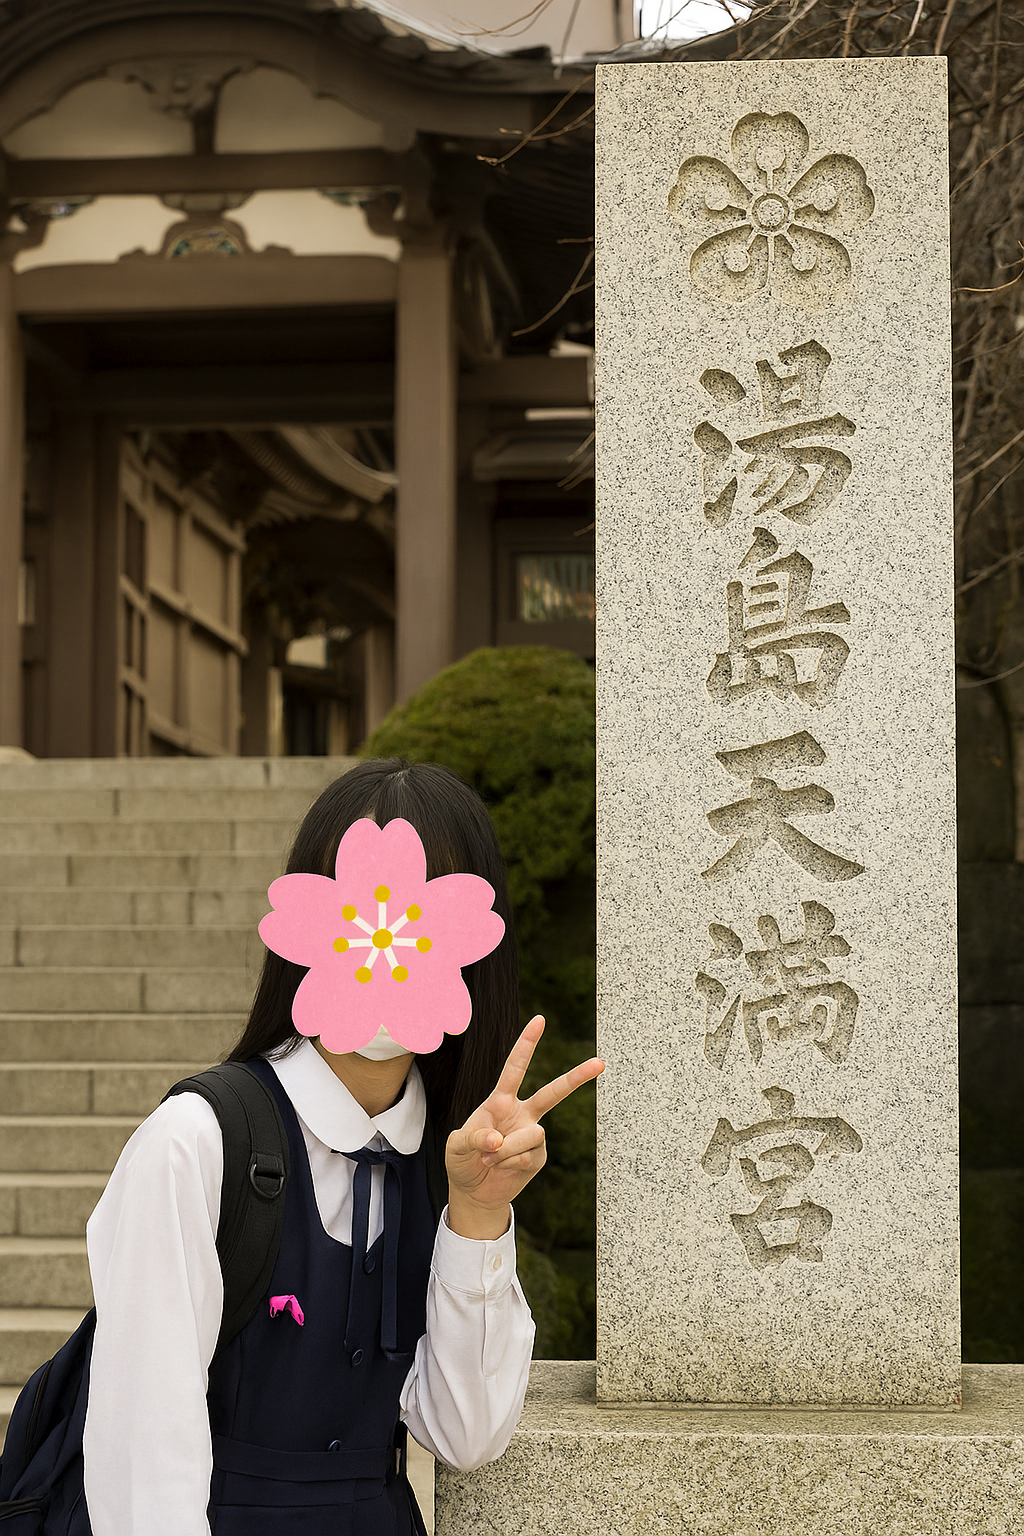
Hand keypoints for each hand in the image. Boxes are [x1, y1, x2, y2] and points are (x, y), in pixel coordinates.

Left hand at [444, 1015, 603, 1240]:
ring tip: (488, 1159)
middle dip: (576, 1077)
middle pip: (552, 1092)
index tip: (539, 1020)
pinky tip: (500, 1169)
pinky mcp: (538, 1158)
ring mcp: (532, 1136)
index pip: (515, 1068)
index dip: (526, 1044)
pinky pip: (528, 1156)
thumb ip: (473, 1138)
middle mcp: (521, 1114)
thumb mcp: (456, 1146)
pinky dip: (509, 1163)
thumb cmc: (462, 1161)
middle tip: (600, 1062)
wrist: (473, 1192)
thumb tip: (498, 1140)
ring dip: (506, 1148)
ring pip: (533, 1133)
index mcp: (500, 1101)